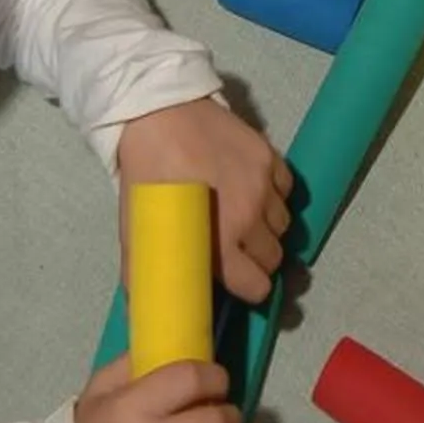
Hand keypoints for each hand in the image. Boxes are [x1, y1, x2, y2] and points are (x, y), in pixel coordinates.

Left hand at [114, 97, 293, 302]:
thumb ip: (147, 272)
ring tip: (243, 215)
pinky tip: (251, 189)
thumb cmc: (145, 177)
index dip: (247, 287)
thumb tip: (149, 308)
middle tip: (237, 247)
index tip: (237, 279)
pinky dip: (273, 194)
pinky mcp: (271, 158)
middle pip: (273, 258)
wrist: (157, 114)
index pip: (258, 286)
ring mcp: (264, 186)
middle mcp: (250, 218)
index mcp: (220, 243)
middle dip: (257, 259)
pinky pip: (286, 190)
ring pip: (282, 225)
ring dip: (265, 227)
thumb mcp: (137, 231)